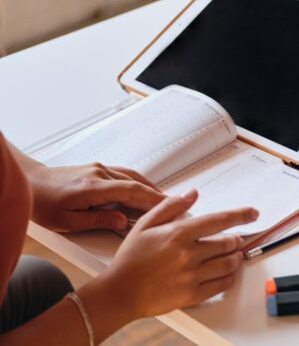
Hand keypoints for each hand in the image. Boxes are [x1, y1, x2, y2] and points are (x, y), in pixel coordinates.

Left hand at [26, 162, 164, 231]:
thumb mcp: (66, 221)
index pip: (131, 192)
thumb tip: (123, 220)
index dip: (153, 200)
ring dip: (150, 188)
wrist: (29, 183)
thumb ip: (97, 220)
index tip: (170, 206)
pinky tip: (146, 189)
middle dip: (158, 196)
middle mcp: (99, 174)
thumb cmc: (43, 203)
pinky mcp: (97, 169)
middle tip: (177, 206)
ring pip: (133, 177)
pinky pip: (125, 174)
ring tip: (165, 200)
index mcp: (92, 187)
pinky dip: (139, 182)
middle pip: (136, 184)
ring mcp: (99, 169)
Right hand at [96, 190, 257, 318]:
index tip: (252, 213)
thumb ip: (171, 206)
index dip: (240, 215)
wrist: (119, 292)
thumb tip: (192, 193)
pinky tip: (225, 273)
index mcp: (178, 234)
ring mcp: (192, 276)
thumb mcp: (146, 224)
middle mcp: (188, 254)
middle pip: (227, 243)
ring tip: (232, 255)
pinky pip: (222, 284)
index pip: (219, 220)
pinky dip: (228, 277)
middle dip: (235, 240)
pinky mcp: (192, 294)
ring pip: (228, 264)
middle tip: (235, 240)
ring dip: (235, 258)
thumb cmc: (131, 259)